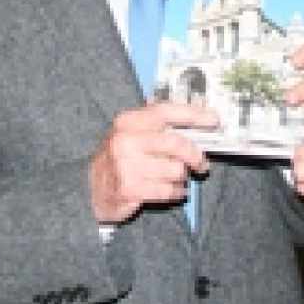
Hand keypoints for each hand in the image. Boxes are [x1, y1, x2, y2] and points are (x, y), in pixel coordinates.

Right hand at [88, 100, 218, 223]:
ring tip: (175, 179)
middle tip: (202, 164)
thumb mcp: (132, 135)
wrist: (89, 191)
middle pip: (175, 144)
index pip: (166, 111)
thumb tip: (199, 124)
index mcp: (128, 121)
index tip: (214, 120)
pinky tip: (171, 191)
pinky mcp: (128, 189)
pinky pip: (168, 190)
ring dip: (181, 177)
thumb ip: (159, 127)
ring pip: (175, 170)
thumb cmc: (120, 159)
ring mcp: (125, 165)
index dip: (193, 114)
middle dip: (195, 155)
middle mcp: (125, 140)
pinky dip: (175, 192)